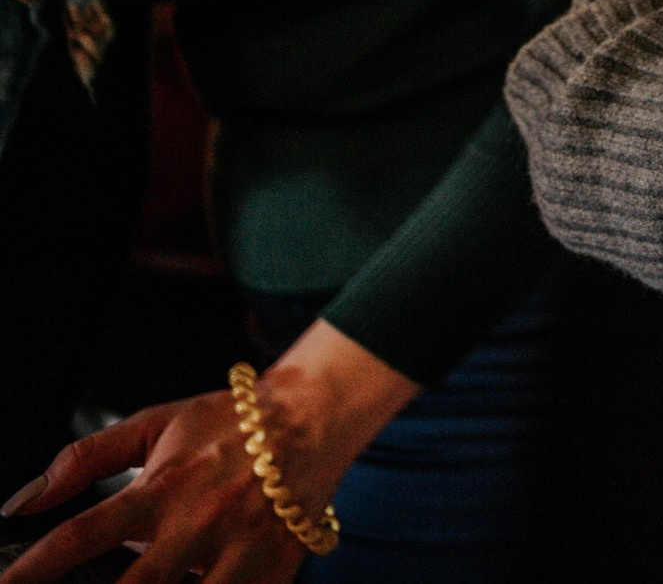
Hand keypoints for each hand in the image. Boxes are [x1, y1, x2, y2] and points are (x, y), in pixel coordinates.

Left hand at [2, 321, 415, 583]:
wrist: (316, 411)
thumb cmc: (232, 421)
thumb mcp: (154, 424)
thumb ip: (85, 458)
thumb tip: (22, 501)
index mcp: (161, 488)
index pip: (82, 535)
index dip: (35, 567)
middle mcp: (198, 522)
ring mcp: (240, 547)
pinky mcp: (276, 564)